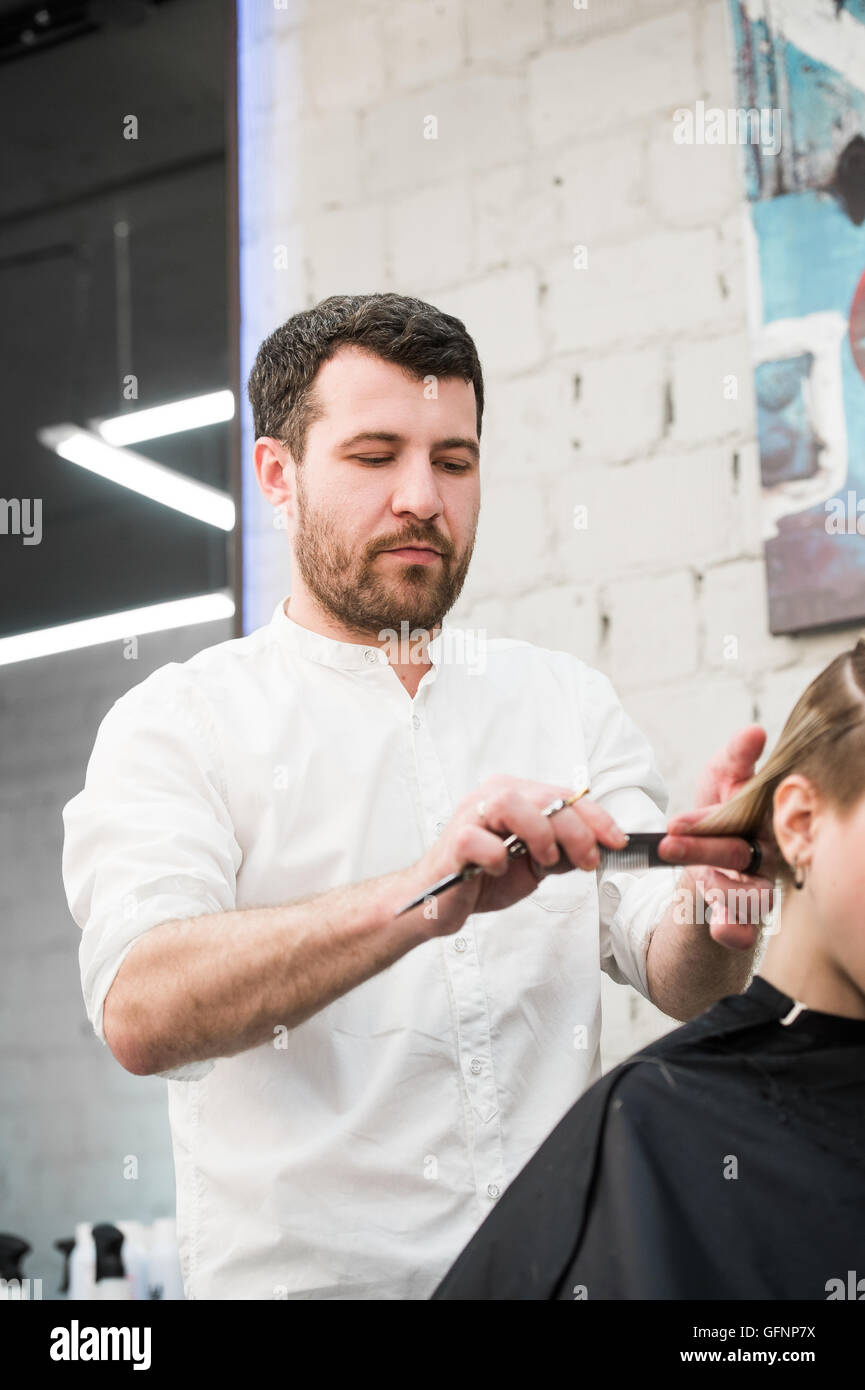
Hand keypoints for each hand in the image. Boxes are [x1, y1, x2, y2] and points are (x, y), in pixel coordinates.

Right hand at [409, 774, 628, 936]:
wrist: (439, 902)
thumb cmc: (484, 877)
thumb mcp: (534, 864)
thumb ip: (562, 852)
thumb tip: (600, 848)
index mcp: (515, 796)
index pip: (562, 795)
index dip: (596, 817)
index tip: (617, 841)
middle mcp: (491, 797)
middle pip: (543, 796)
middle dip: (576, 829)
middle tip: (588, 860)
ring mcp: (470, 816)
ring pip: (512, 803)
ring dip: (540, 833)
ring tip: (546, 861)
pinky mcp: (454, 842)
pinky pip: (480, 840)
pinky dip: (498, 856)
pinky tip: (499, 870)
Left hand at [657, 725, 777, 949]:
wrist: (710, 851)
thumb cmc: (721, 808)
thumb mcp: (721, 778)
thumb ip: (736, 757)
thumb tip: (755, 731)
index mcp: (762, 819)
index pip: (744, 818)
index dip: (709, 818)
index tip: (674, 821)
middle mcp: (766, 854)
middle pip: (739, 854)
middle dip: (701, 850)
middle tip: (667, 844)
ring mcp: (758, 886)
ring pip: (753, 897)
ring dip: (722, 892)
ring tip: (697, 885)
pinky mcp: (746, 916)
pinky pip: (747, 932)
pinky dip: (734, 932)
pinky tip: (721, 930)